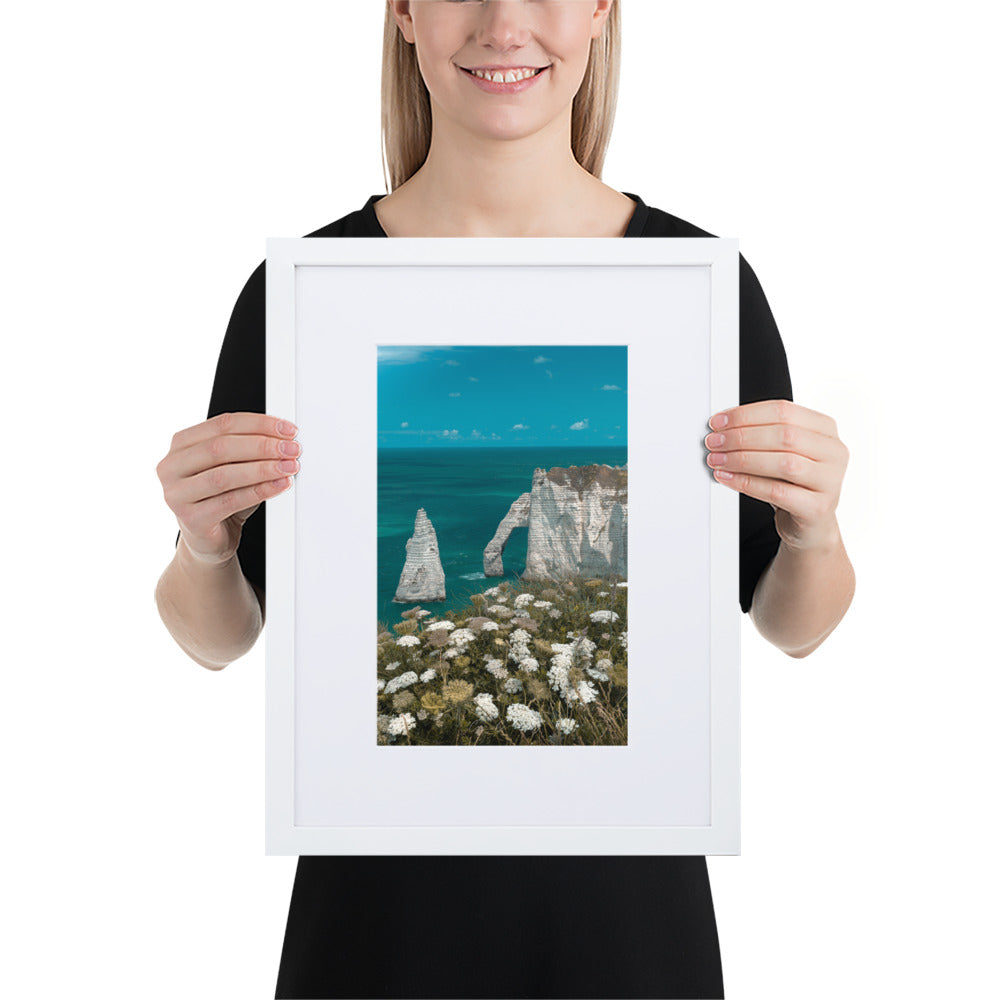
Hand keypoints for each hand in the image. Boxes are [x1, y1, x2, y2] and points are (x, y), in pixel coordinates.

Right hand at [157, 412, 299, 565]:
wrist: (209, 539)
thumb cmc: (221, 498)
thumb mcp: (232, 466)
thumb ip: (248, 449)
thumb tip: (284, 439)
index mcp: (181, 445)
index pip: (222, 424)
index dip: (258, 424)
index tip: (287, 429)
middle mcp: (171, 467)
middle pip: (221, 447)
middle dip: (262, 446)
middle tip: (291, 448)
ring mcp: (176, 494)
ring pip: (224, 475)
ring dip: (263, 469)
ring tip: (289, 467)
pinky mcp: (191, 519)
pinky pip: (230, 501)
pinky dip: (259, 491)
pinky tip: (279, 485)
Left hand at [705, 400, 847, 551]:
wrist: (810, 523)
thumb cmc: (793, 483)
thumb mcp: (781, 452)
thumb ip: (761, 435)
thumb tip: (722, 427)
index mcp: (825, 429)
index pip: (783, 411)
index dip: (746, 415)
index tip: (719, 422)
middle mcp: (833, 452)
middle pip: (784, 435)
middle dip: (742, 437)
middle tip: (714, 442)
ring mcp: (830, 481)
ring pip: (784, 463)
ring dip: (743, 459)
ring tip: (717, 460)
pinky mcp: (818, 508)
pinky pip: (778, 492)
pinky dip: (747, 483)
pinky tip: (728, 478)